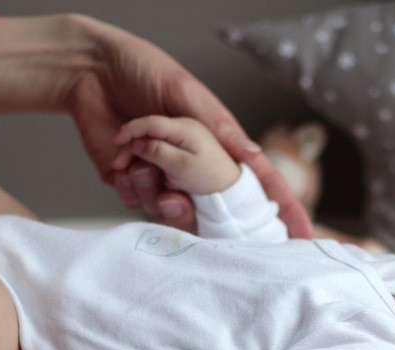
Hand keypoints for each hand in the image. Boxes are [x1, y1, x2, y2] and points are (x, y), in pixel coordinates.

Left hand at [0, 15, 311, 235]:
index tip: (304, 236)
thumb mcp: (184, 91)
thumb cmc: (143, 68)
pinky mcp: (129, 178)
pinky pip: (135, 201)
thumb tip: (253, 151)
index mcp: (214, 143)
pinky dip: (128, 185)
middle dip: (188, 210)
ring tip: (135, 157)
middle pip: (208, 210)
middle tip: (172, 196)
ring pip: (166, 210)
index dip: (282, 208)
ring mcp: (161, 175)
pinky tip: (120, 159)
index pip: (255, 180)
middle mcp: (191, 165)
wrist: (90, 70)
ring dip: (150, 190)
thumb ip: (215, 125)